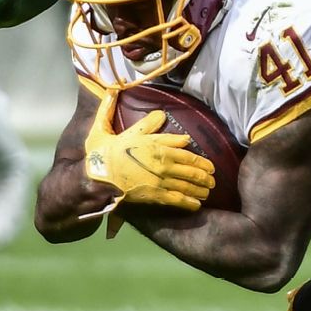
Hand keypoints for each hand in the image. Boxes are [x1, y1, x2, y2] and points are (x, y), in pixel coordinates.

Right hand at [82, 91, 214, 214]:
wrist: (98, 176)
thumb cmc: (104, 153)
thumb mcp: (118, 130)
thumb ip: (138, 121)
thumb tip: (145, 105)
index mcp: (156, 145)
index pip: (185, 151)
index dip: (200, 159)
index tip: (209, 165)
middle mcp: (164, 162)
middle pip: (191, 169)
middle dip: (205, 175)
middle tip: (212, 180)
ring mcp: (161, 179)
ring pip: (188, 184)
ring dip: (201, 188)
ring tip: (208, 192)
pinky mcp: (156, 194)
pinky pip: (177, 199)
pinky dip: (189, 202)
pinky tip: (196, 205)